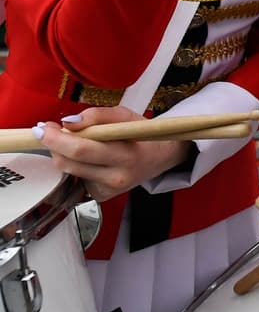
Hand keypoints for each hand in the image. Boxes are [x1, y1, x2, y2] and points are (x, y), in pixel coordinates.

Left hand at [39, 106, 192, 201]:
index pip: (82, 148)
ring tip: (67, 141)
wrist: (160, 158)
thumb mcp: (125, 115)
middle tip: (47, 132)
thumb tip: (68, 122)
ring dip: (61, 154)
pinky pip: (76, 179)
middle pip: (69, 163)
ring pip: (69, 172)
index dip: (57, 138)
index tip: (44, 127)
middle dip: (53, 145)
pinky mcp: (102, 196)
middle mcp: (117, 176)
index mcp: (127, 155)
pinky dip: (74, 166)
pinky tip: (85, 158)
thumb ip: (97, 116)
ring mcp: (108, 189)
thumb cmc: (142, 135)